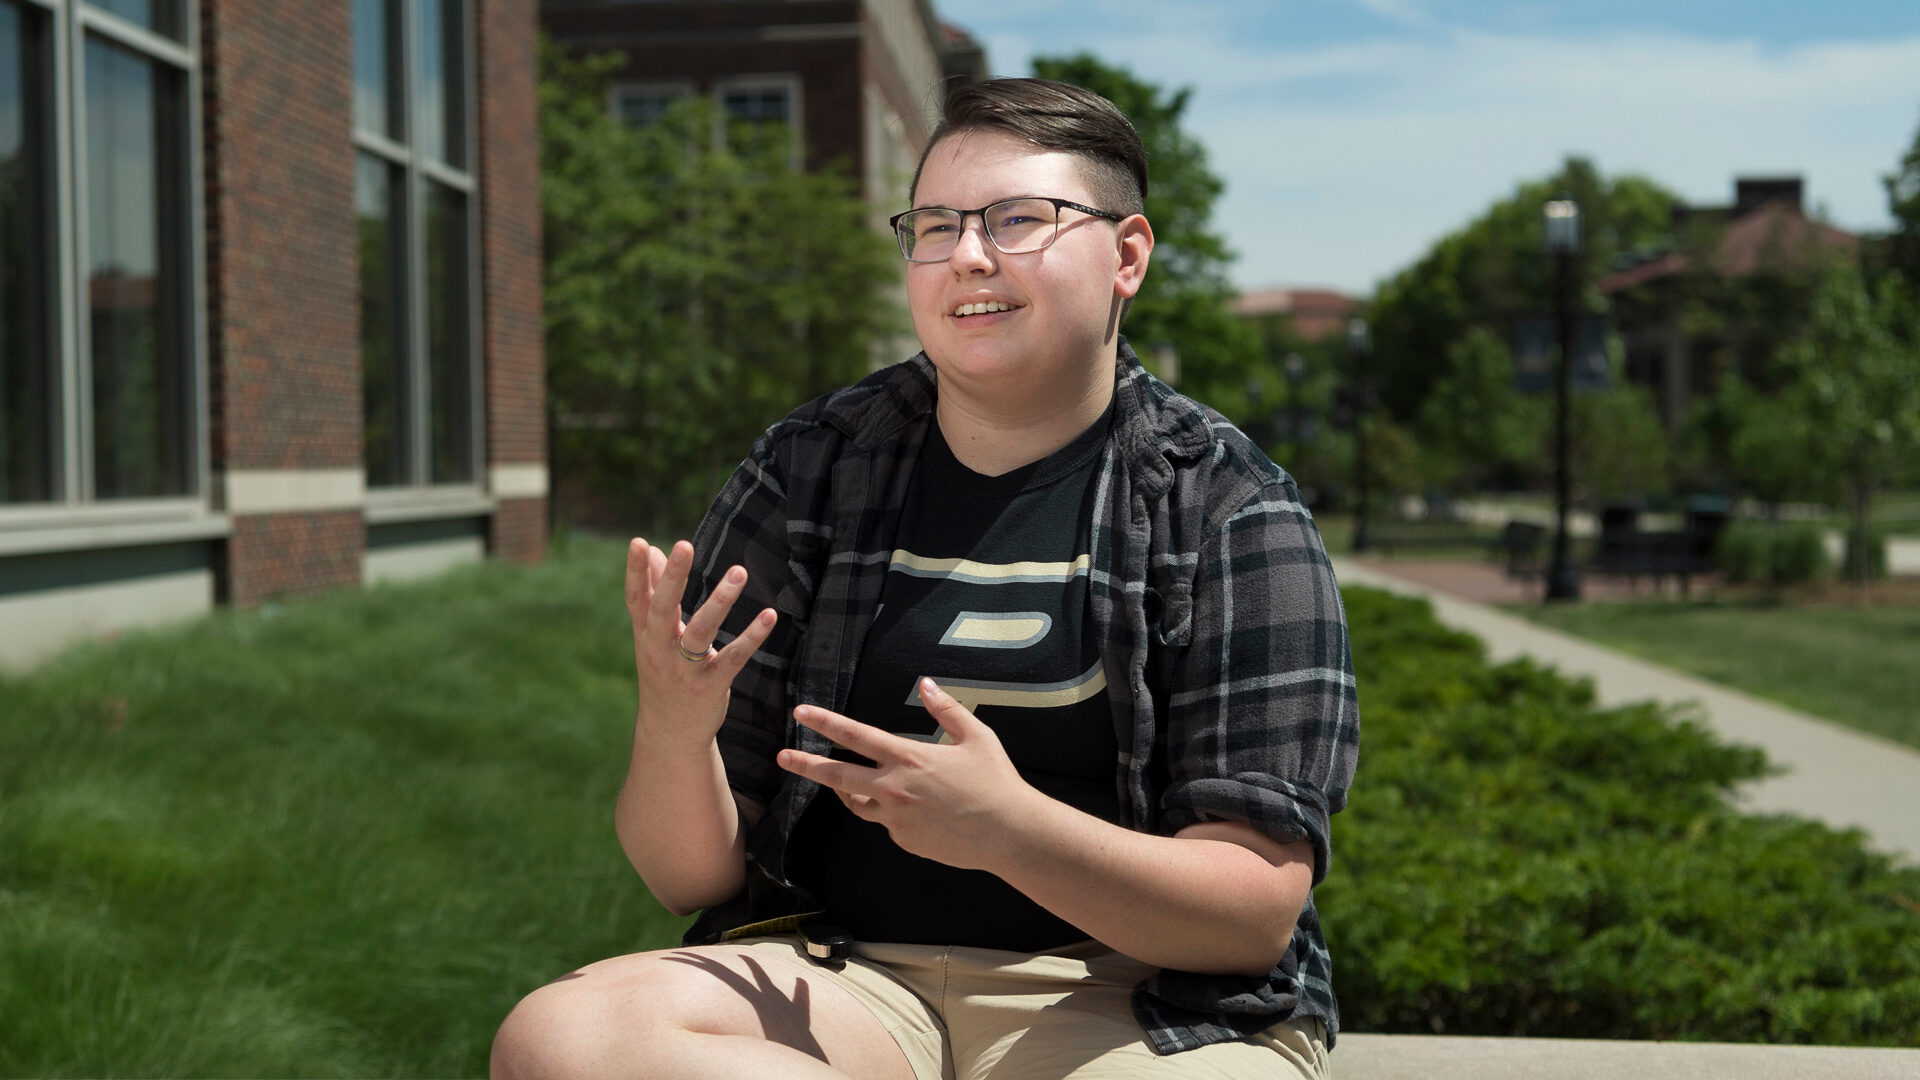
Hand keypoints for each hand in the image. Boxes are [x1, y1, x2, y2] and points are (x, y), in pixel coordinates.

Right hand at [625, 538, 776, 749]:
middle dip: (673, 578)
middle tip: (683, 545)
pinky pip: (734, 658)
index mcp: (645, 636)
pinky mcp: (711, 686)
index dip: (635, 572)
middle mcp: (660, 651)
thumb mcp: (654, 637)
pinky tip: (769, 616)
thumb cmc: (664, 674)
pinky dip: (752, 637)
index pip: (637, 599)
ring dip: (720, 600)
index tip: (638, 542)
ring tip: (739, 572)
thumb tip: (655, 552)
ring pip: (701, 631)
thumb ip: (656, 594)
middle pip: (663, 610)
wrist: (670, 732)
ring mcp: (685, 670)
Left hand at [775, 678, 1043, 871]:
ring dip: (845, 790)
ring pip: (857, 803)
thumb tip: (925, 684)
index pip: (856, 736)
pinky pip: (886, 823)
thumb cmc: (995, 781)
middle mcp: (895, 789)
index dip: (825, 722)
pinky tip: (908, 808)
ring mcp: (896, 819)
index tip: (801, 713)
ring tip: (839, 782)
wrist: (1008, 833)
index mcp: (909, 758)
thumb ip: (946, 709)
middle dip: (806, 765)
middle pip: (838, 776)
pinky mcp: (904, 841)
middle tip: (782, 758)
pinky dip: (888, 812)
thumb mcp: (976, 737)